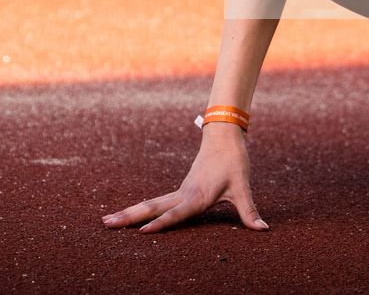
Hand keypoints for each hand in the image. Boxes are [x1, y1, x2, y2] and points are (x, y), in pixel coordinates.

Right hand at [102, 125, 268, 233]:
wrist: (224, 135)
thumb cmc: (233, 160)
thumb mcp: (243, 187)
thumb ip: (249, 211)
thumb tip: (263, 230)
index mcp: (196, 196)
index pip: (175, 214)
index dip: (161, 224)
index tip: (142, 233)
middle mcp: (183, 194)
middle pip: (151, 207)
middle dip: (128, 217)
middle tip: (105, 224)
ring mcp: (180, 192)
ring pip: (150, 204)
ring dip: (128, 213)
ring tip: (106, 221)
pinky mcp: (181, 191)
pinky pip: (156, 203)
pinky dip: (140, 210)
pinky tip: (130, 217)